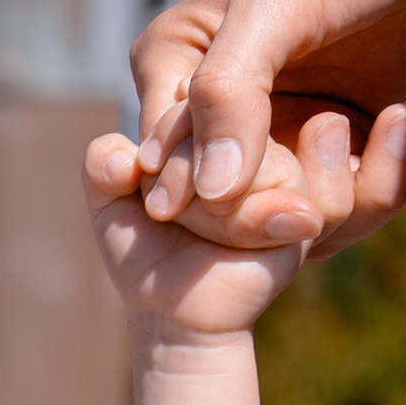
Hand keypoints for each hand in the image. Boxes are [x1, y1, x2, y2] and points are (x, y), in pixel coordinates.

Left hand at [84, 131, 302, 334]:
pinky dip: (245, 221)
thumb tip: (127, 159)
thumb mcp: (110, 204)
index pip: (196, 92)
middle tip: (166, 213)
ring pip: (254, 153)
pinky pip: (283, 194)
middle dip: (180, 171)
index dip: (162, 141)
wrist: (172, 312)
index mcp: (212, 122)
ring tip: (198, 229)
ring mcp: (282, 171)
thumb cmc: (147, 251)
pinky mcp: (304, 210)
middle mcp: (252, 138)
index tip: (144, 185)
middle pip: (225, 115)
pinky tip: (235, 236)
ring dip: (209, 201)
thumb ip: (101, 164)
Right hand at [130, 0, 405, 252]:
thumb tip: (204, 192)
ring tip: (397, 119)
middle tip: (346, 134)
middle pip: (234, 218)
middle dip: (299, 204)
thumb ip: (229, 94)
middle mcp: (213, 116)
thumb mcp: (276, 4)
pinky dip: (391, 178)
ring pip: (298, 221)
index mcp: (172, 77)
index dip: (230, 215)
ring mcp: (276, 133)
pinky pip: (353, 202)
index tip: (296, 208)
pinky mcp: (334, 140)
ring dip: (356, 193)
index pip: (175, 185)